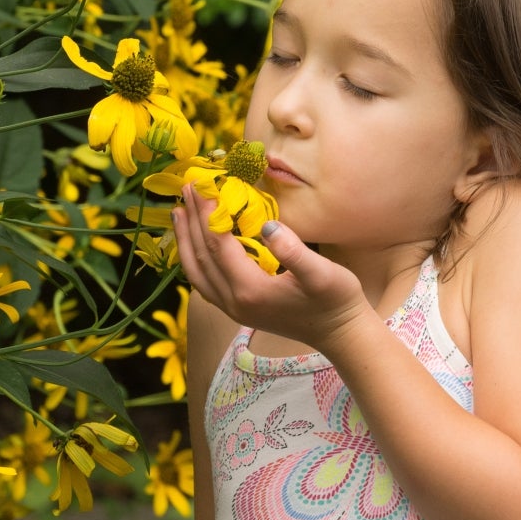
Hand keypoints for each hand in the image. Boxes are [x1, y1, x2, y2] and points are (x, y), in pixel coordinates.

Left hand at [172, 184, 368, 349]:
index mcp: (250, 290)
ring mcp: (234, 309)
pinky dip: (194, 260)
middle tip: (186, 188)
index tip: (201, 185)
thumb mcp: (322, 273)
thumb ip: (294, 251)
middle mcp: (234, 302)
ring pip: (197, 273)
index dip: (207, 213)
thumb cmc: (336, 301)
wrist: (341, 334)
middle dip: (192, 221)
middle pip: (202, 256)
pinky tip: (195, 245)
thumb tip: (267, 225)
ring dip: (186, 241)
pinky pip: (205, 283)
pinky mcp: (238, 310)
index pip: (218, 244)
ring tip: (179, 213)